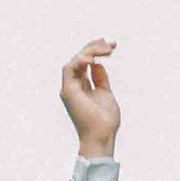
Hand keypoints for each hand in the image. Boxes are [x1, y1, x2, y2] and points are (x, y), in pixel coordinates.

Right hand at [60, 38, 119, 158]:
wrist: (102, 136)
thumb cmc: (105, 120)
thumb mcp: (105, 93)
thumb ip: (100, 78)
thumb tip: (97, 64)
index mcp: (81, 87)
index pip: (85, 63)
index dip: (96, 51)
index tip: (111, 46)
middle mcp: (73, 86)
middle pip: (80, 59)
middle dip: (94, 47)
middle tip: (110, 44)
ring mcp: (69, 88)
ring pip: (75, 60)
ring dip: (90, 51)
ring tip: (106, 49)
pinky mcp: (68, 91)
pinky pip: (70, 68)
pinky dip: (80, 60)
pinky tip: (94, 59)